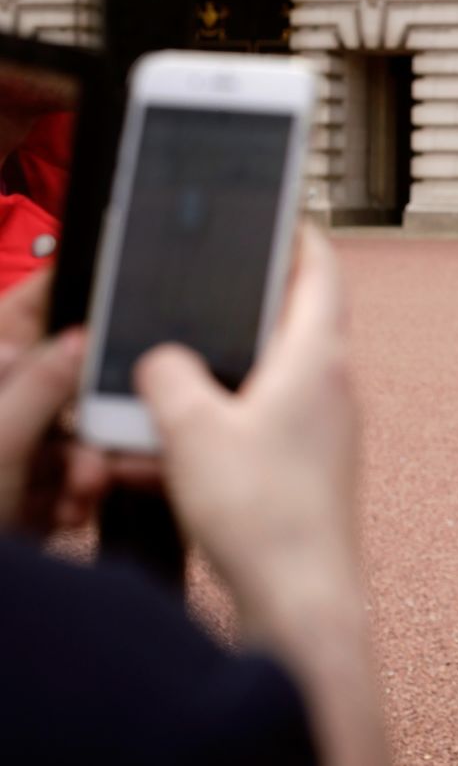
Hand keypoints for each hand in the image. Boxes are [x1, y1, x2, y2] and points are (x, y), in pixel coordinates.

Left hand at [0, 270, 111, 531]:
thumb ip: (41, 386)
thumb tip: (81, 337)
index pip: (18, 316)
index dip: (58, 296)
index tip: (107, 287)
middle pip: (58, 382)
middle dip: (88, 409)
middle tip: (108, 421)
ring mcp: (9, 453)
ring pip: (69, 435)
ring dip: (86, 463)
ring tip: (81, 487)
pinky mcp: (25, 494)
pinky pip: (67, 479)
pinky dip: (73, 496)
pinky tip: (65, 510)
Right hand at [134, 225, 358, 621]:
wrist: (300, 598)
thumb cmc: (264, 513)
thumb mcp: (189, 428)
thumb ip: (165, 377)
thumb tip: (162, 361)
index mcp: (317, 358)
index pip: (321, 271)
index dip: (298, 237)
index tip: (277, 218)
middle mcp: (333, 388)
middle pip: (288, 326)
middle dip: (236, 316)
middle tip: (196, 302)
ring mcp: (325, 431)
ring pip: (262, 385)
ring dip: (212, 386)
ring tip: (157, 397)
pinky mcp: (308, 471)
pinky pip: (255, 433)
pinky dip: (215, 435)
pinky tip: (164, 462)